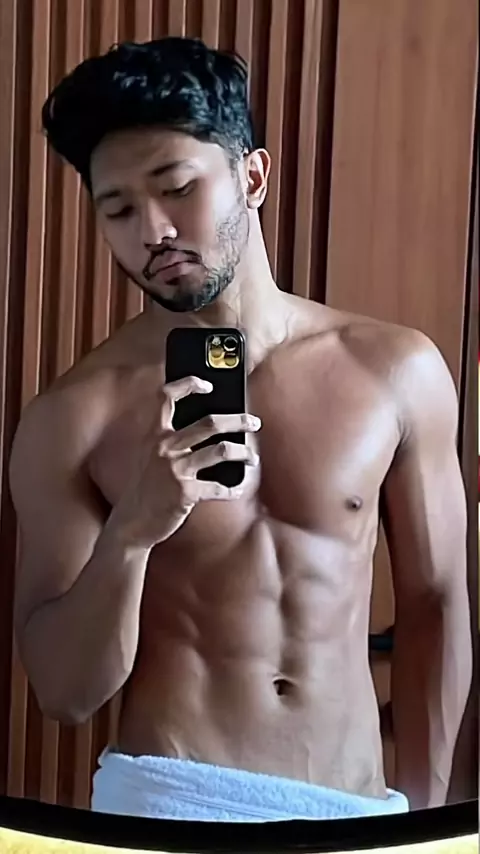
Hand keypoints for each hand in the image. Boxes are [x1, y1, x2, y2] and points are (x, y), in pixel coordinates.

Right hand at [116, 376, 260, 547]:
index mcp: (155, 436)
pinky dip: (232, 489)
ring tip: (252, 457)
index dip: (187, 384)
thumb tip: (210, 430)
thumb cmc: (146, 490)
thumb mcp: (151, 460)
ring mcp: (175, 470)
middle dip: (238, 420)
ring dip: (244, 452)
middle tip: (254, 422)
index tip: (207, 383)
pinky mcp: (185, 493)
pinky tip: (237, 489)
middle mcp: (165, 448)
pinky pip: (218, 487)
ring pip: (221, 451)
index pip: (166, 398)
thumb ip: (171, 443)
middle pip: (209, 423)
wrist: (130, 524)